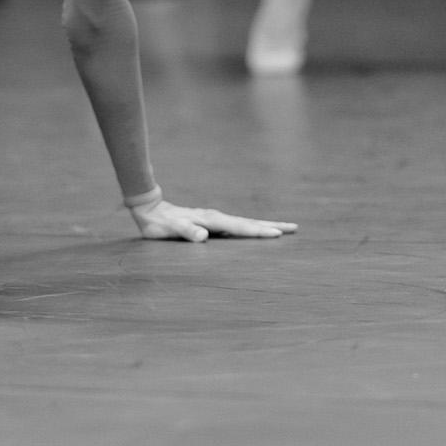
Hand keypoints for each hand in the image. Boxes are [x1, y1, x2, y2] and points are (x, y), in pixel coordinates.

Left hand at [127, 189, 296, 241]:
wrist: (150, 209)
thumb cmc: (160, 223)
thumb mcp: (171, 229)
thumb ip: (186, 232)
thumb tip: (203, 236)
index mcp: (212, 220)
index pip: (240, 227)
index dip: (258, 232)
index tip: (278, 234)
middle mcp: (217, 218)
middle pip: (249, 222)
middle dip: (271, 226)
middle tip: (295, 228)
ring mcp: (215, 219)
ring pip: (245, 223)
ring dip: (264, 226)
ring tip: (283, 230)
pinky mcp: (212, 222)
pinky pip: (237, 226)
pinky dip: (250, 229)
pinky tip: (255, 233)